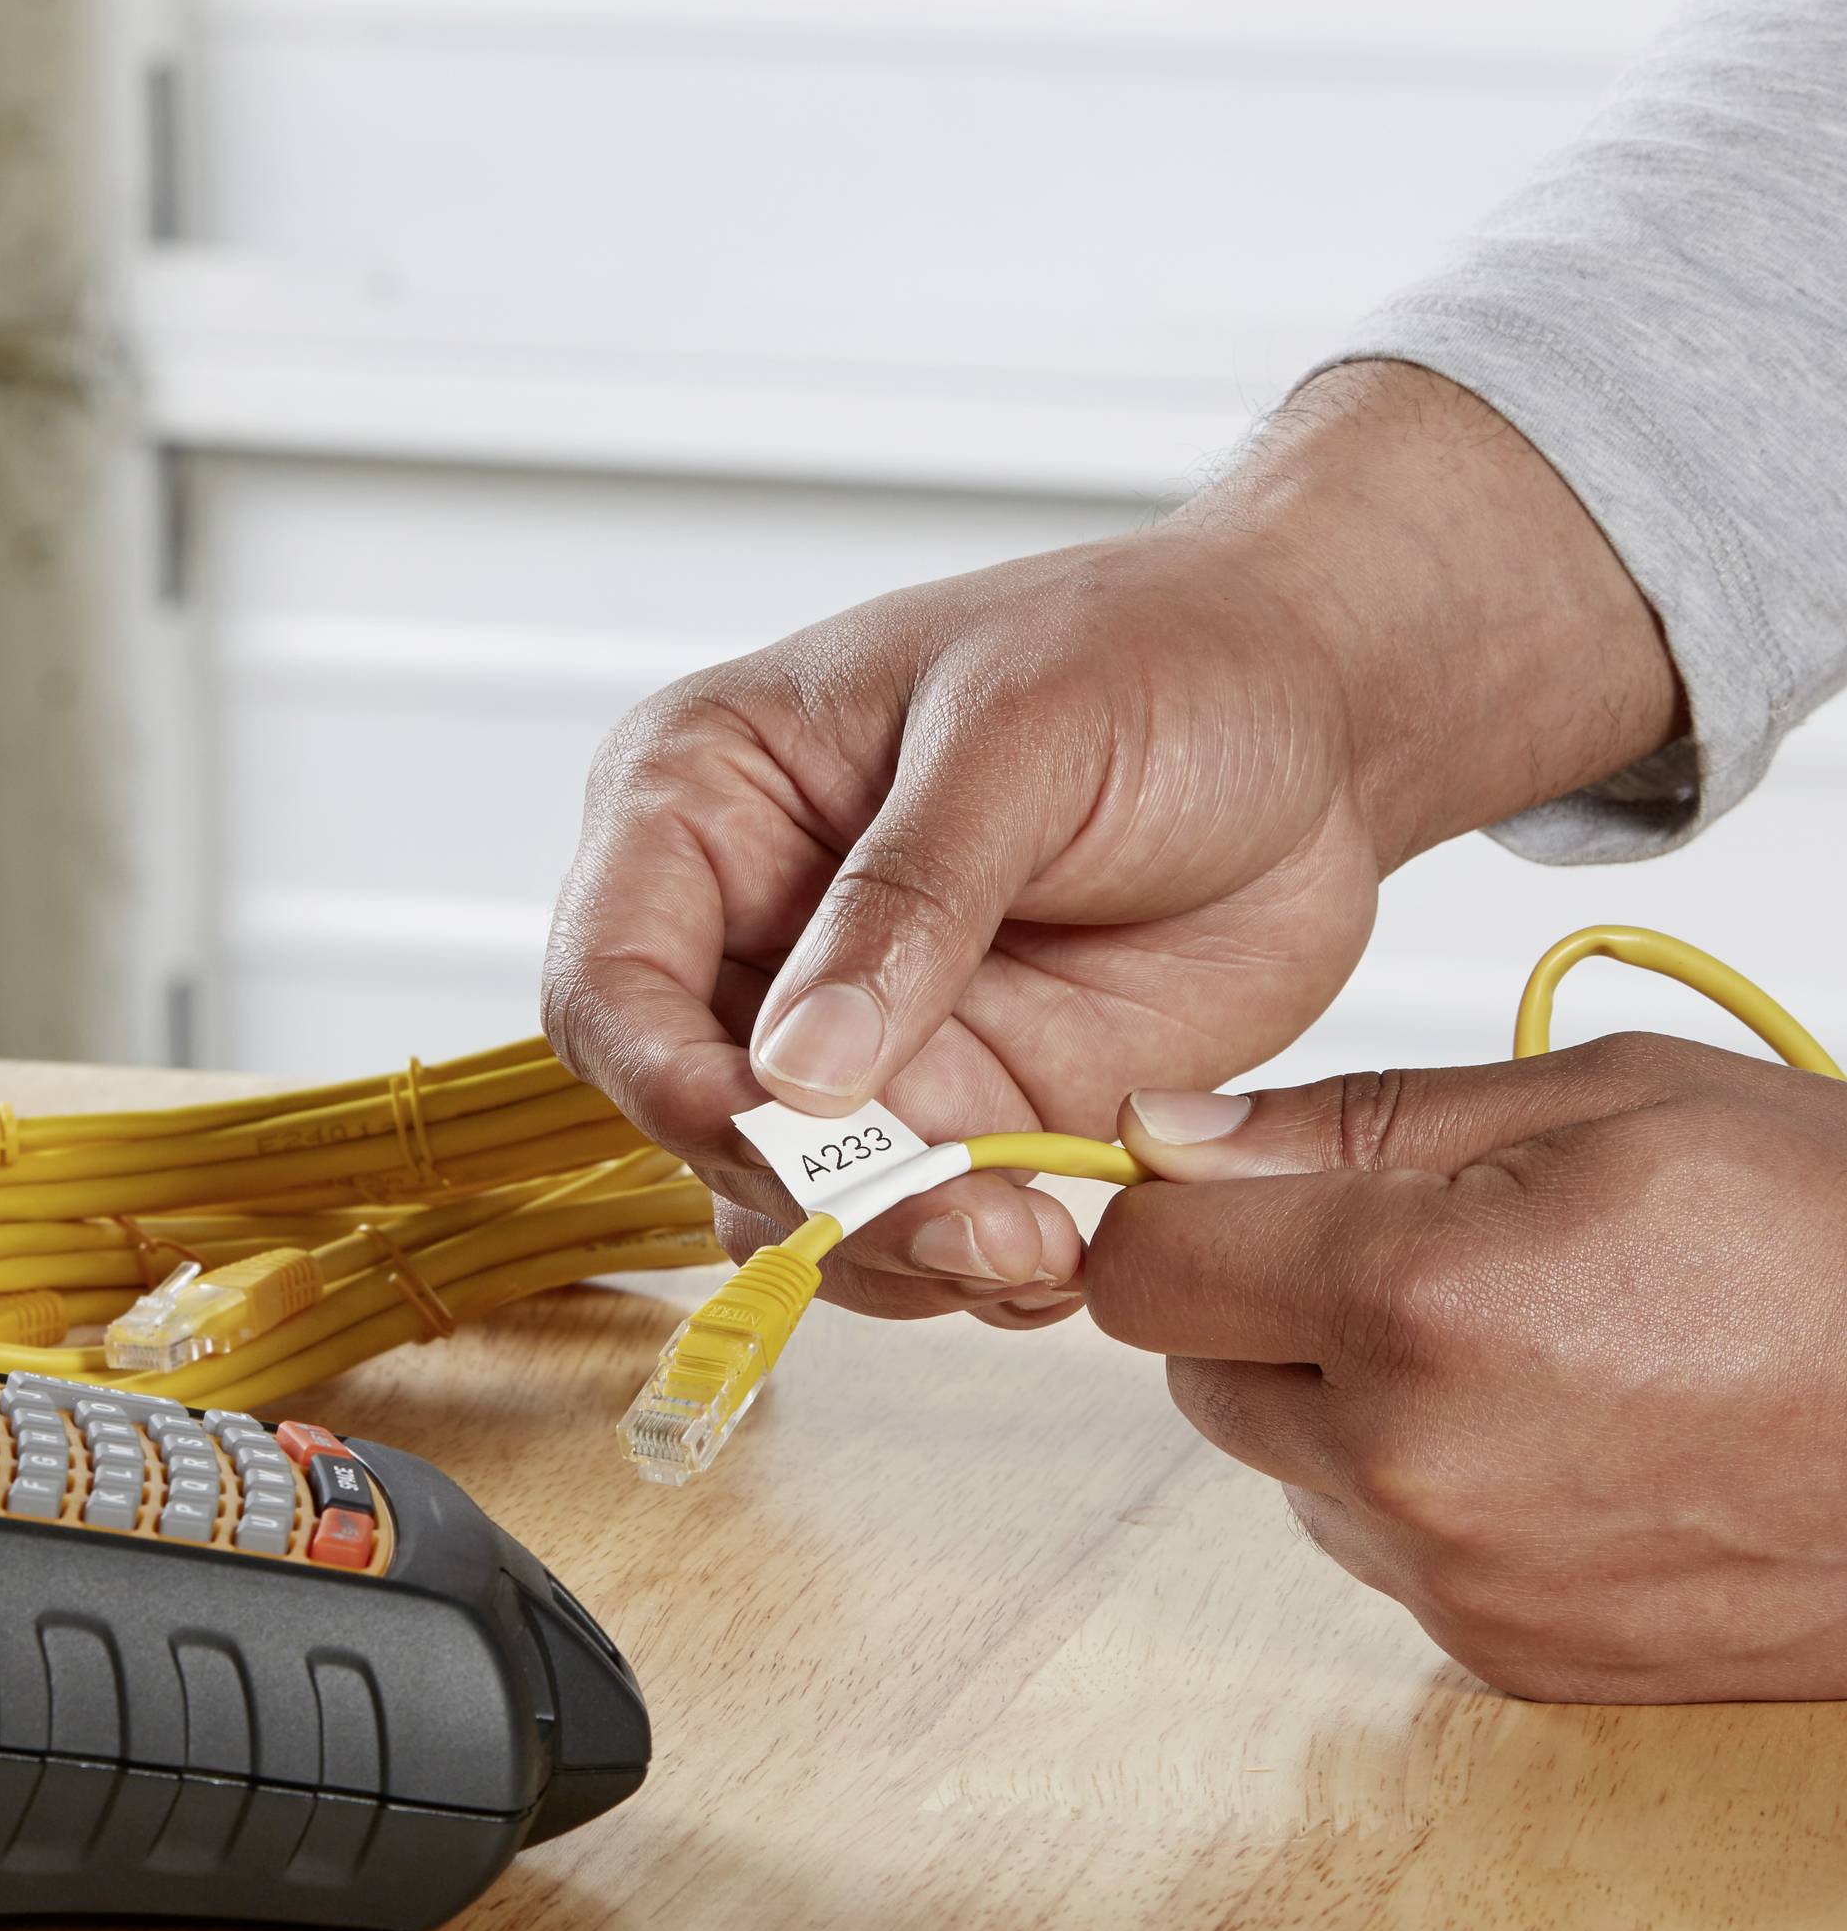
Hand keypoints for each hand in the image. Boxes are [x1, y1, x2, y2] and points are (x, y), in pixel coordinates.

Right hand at [543, 362, 1680, 1325]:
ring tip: (1037, 1243)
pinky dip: (968, 1269)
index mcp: (705, 802)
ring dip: (891, 1258)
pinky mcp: (952, 1113)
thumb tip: (798, 1067)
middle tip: (960, 1223)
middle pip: (690, 1121)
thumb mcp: (1026, 736)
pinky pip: (907, 1237)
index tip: (781, 1147)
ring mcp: (849, 1042)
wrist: (1321, 721)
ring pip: (788, 1207)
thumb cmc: (1159, 661)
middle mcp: (747, 937)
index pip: (608, 980)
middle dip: (809, 1199)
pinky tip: (1063, 1245)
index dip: (668, 1084)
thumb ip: (907, 896)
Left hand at [1088, 1035, 1846, 1700]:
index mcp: (1419, 1302)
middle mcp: (1413, 1464)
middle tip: (1423, 1250)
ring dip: (1348, 1399)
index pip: (1142, 1270)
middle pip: (1197, 1373)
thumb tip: (1167, 1140)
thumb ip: (1357, 1121)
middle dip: (1263, 1302)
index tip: (1223, 1184)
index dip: (1172, 1212)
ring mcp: (1462, 1581)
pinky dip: (1430, 1489)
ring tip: (1531, 1346)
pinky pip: (1384, 1549)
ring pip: (1289, 1464)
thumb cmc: (1844, 1245)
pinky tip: (1566, 1436)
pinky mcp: (1511, 1659)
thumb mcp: (1611, 1098)